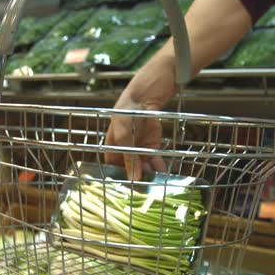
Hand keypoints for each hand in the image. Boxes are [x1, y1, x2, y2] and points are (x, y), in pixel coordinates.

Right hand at [105, 47, 175, 179]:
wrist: (156, 84)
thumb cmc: (132, 102)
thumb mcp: (125, 127)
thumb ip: (128, 152)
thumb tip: (134, 177)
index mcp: (111, 140)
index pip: (111, 165)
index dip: (117, 176)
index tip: (125, 190)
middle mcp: (125, 145)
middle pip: (128, 167)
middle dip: (136, 177)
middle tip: (143, 191)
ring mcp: (139, 144)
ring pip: (143, 165)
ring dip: (149, 174)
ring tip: (155, 184)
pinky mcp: (154, 142)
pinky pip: (155, 158)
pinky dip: (159, 166)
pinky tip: (164, 174)